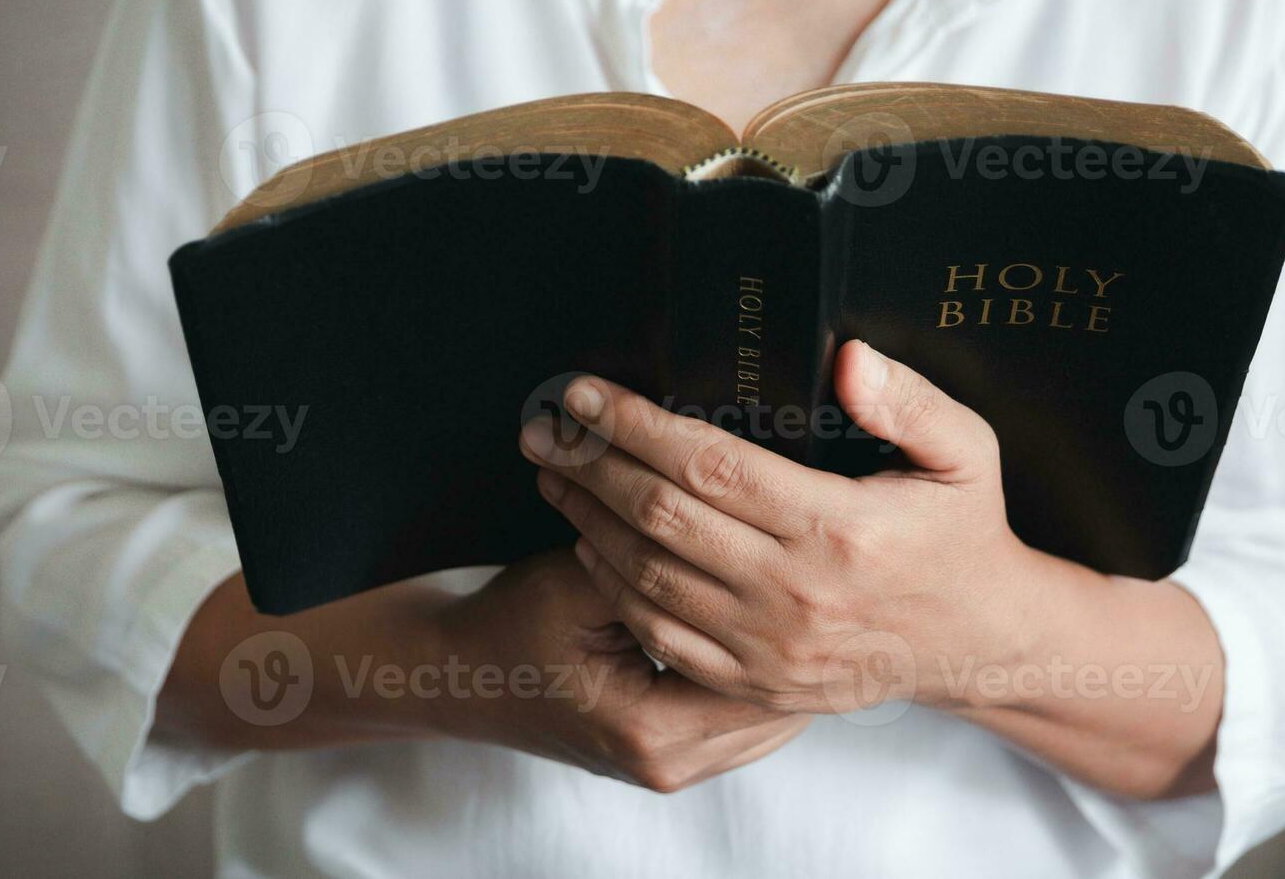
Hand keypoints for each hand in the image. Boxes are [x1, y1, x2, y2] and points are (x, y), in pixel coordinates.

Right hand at [428, 549, 812, 791]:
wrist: (457, 675)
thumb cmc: (509, 624)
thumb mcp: (574, 580)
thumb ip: (649, 557)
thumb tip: (725, 516)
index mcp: (648, 728)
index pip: (759, 675)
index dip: (790, 619)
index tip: (814, 569)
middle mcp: (667, 763)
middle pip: (776, 706)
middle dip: (799, 645)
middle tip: (827, 582)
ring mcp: (671, 769)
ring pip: (767, 719)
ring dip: (784, 664)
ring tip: (808, 604)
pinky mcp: (671, 759)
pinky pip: (743, 725)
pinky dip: (757, 681)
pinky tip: (771, 634)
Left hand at [519, 340, 1060, 713]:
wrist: (974, 642)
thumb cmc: (961, 534)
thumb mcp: (965, 452)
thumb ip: (910, 399)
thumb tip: (847, 359)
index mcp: (837, 527)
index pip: (709, 464)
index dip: (635, 425)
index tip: (585, 393)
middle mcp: (795, 592)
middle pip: (661, 517)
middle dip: (590, 464)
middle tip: (544, 428)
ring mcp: (769, 647)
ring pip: (648, 577)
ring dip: (588, 521)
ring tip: (555, 474)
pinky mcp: (755, 683)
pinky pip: (661, 635)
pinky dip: (615, 588)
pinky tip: (590, 545)